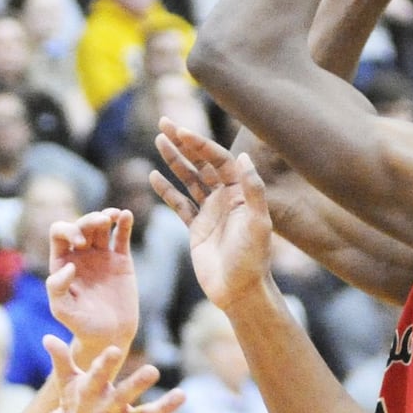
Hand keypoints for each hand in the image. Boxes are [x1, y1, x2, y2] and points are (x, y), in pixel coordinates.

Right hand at [40, 335, 191, 412]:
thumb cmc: (73, 404)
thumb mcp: (66, 382)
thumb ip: (62, 359)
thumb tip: (47, 337)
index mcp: (91, 393)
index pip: (97, 375)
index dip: (105, 363)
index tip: (115, 349)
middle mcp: (108, 409)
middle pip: (124, 396)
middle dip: (137, 384)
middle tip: (153, 370)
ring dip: (164, 407)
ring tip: (182, 394)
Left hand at [46, 208, 137, 352]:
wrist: (109, 335)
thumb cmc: (81, 325)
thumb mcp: (63, 311)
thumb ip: (57, 289)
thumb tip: (69, 266)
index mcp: (61, 262)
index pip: (59, 233)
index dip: (69, 230)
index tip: (81, 242)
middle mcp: (80, 255)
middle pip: (82, 225)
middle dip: (90, 220)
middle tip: (101, 223)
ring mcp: (101, 255)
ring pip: (101, 227)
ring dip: (105, 216)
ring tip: (113, 216)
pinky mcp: (121, 259)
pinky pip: (121, 236)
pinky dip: (124, 223)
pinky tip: (126, 215)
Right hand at [151, 119, 272, 310]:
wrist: (239, 291)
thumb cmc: (252, 258)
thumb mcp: (258, 222)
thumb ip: (252, 189)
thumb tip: (243, 155)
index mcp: (241, 192)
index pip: (219, 160)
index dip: (200, 144)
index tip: (181, 131)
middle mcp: (225, 198)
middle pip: (202, 163)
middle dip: (184, 142)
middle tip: (164, 122)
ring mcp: (210, 212)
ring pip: (189, 179)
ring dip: (174, 159)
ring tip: (157, 140)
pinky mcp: (196, 228)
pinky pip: (179, 204)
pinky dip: (166, 190)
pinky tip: (153, 175)